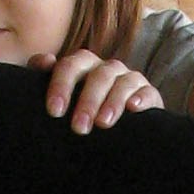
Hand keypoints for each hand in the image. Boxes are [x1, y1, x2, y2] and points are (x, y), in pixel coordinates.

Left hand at [42, 48, 162, 131]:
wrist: (117, 131)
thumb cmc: (82, 112)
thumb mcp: (61, 98)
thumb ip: (46, 78)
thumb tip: (44, 61)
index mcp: (83, 66)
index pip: (70, 66)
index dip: (61, 86)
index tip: (54, 112)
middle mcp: (107, 69)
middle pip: (98, 75)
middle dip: (88, 101)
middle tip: (79, 127)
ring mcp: (129, 79)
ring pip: (122, 82)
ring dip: (113, 102)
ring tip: (103, 124)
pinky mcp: (149, 94)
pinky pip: (148, 91)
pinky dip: (141, 98)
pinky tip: (133, 109)